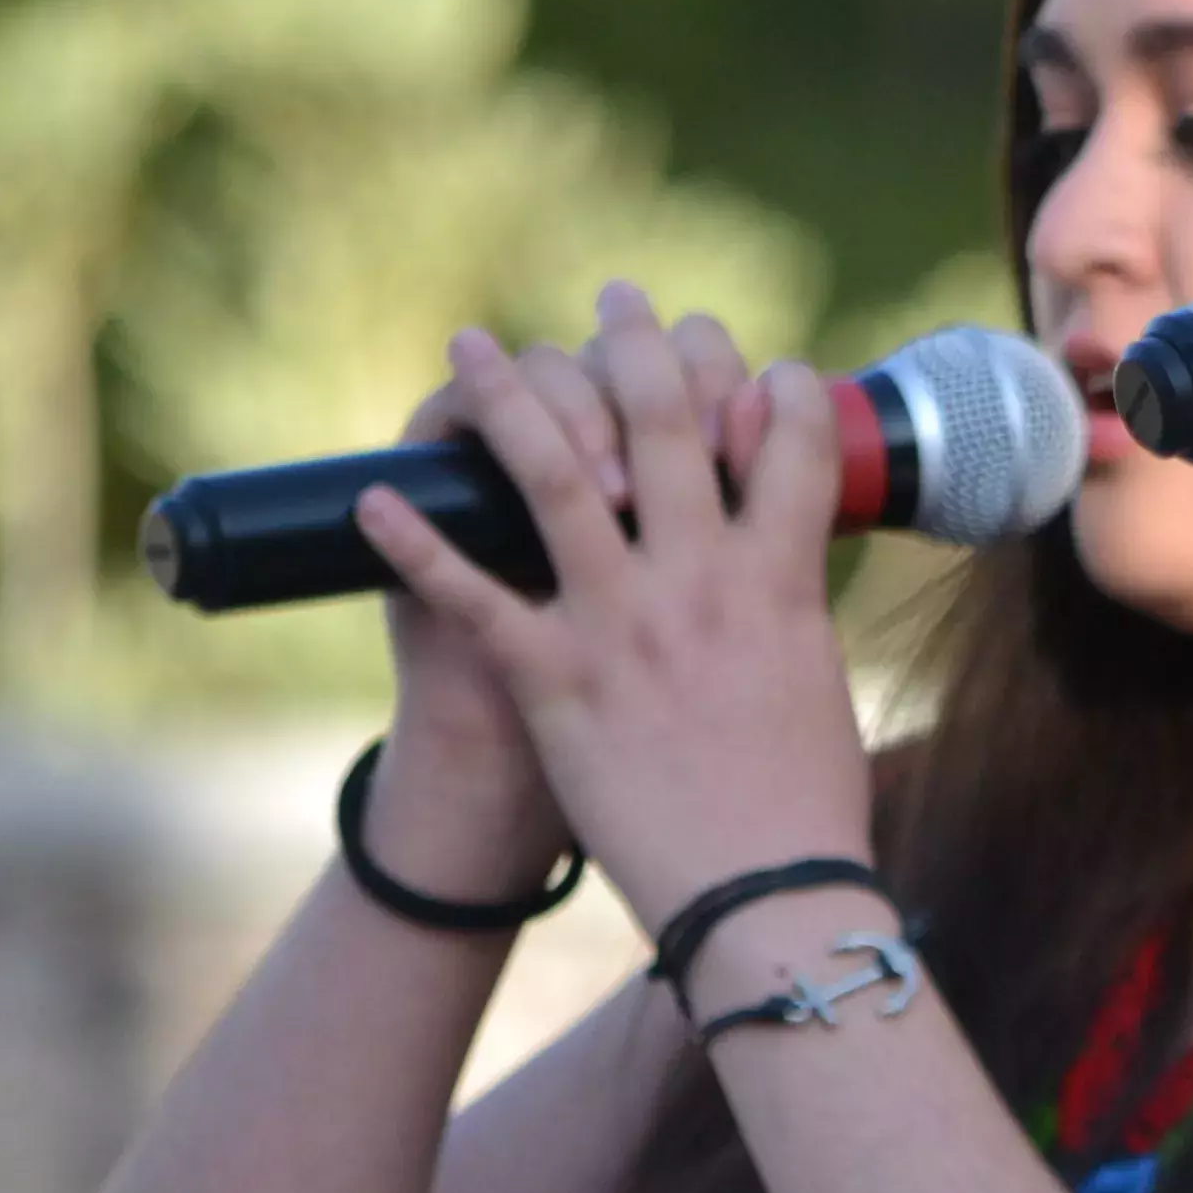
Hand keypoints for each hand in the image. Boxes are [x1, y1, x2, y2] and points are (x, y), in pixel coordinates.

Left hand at [351, 285, 870, 929]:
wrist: (764, 898)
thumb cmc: (805, 804)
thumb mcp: (818, 679)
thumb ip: (789, 606)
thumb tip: (781, 563)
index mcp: (783, 580)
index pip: (788, 437)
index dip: (771, 383)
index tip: (748, 360)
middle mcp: (702, 582)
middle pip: (668, 423)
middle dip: (635, 343)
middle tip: (610, 294)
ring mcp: (623, 625)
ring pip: (558, 477)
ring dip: (510, 397)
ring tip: (476, 340)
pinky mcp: (555, 680)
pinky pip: (473, 595)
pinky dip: (415, 544)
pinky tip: (374, 498)